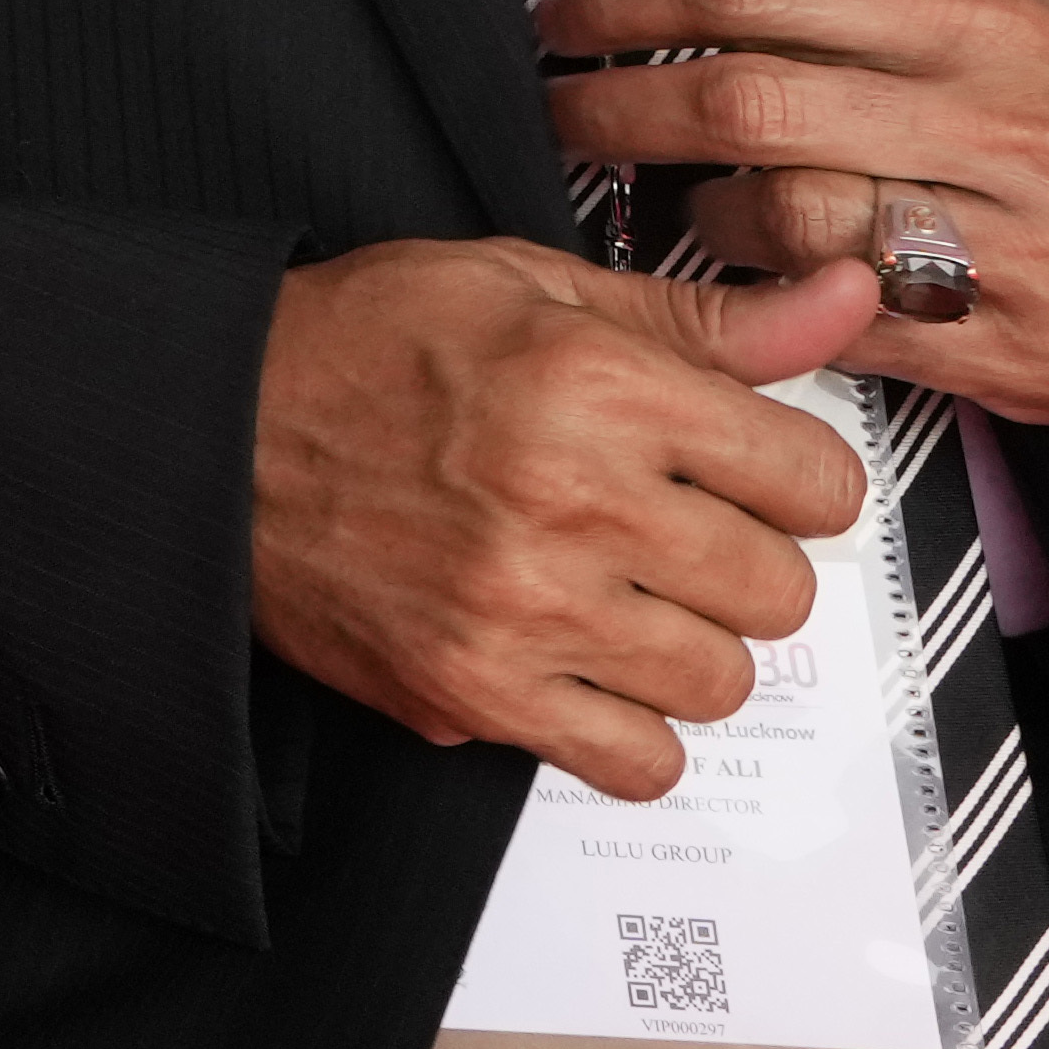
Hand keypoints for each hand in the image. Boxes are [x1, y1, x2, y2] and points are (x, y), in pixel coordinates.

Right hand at [247, 233, 868, 798]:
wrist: (205, 427)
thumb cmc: (357, 348)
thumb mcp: (528, 287)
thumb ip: (700, 316)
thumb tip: (844, 297)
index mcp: (597, 386)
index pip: (816, 479)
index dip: (793, 476)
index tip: (751, 476)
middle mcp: (571, 502)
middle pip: (779, 589)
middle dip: (741, 560)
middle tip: (675, 535)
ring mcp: (525, 610)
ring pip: (721, 681)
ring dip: (689, 646)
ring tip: (625, 599)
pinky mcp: (475, 692)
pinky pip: (636, 761)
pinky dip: (631, 730)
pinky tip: (588, 668)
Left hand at [533, 0, 1048, 467]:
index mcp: (980, 20)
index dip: (624, 0)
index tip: (562, 18)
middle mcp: (997, 122)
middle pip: (751, 102)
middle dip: (619, 111)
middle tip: (562, 113)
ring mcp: (1009, 244)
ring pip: (787, 218)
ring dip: (694, 215)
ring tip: (673, 201)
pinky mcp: (1009, 352)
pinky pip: (844, 325)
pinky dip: (771, 303)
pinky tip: (749, 278)